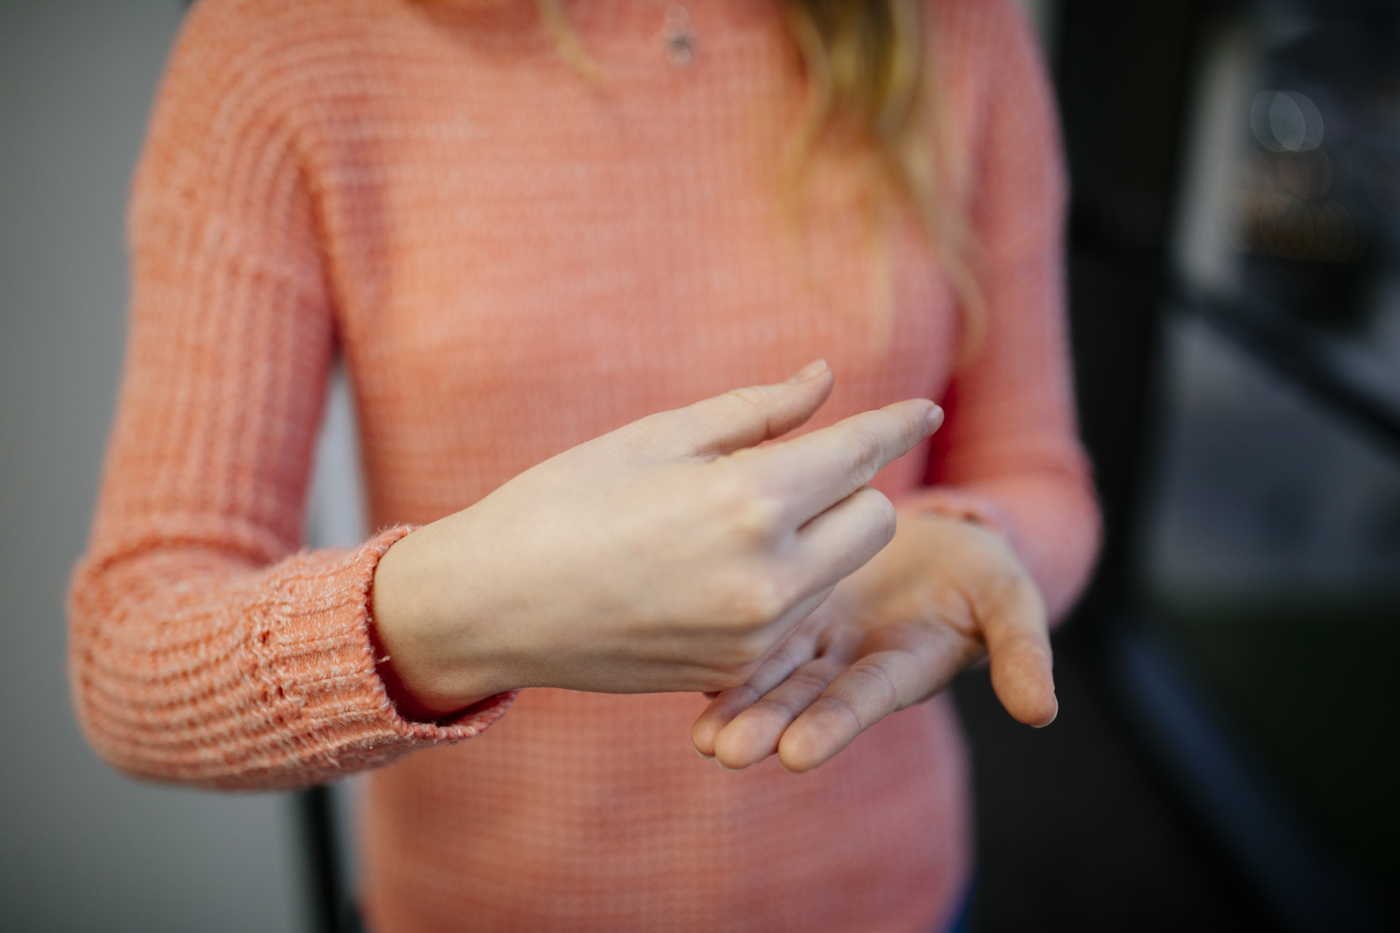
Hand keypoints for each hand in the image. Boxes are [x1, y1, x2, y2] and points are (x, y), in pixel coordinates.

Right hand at [370, 361, 943, 718]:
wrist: (492, 606)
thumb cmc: (563, 500)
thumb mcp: (657, 437)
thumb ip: (757, 411)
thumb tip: (827, 379)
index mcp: (749, 501)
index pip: (859, 454)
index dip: (896, 423)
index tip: (922, 407)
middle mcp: (769, 578)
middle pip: (876, 520)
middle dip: (850, 489)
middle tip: (789, 473)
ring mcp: (756, 636)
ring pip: (838, 573)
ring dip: (815, 541)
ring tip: (729, 527)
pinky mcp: (735, 672)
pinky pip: (795, 619)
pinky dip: (778, 589)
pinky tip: (710, 576)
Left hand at [690, 511, 1056, 771]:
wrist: (939, 537)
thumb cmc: (981, 573)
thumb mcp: (1010, 602)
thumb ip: (1021, 649)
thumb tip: (1042, 712)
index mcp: (900, 664)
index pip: (864, 697)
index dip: (835, 724)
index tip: (798, 755)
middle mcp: (849, 661)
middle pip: (805, 696)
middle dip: (767, 725)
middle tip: (724, 752)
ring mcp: (815, 635)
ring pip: (771, 669)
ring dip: (737, 701)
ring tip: (701, 736)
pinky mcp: (791, 606)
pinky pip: (753, 628)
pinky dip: (722, 651)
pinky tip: (684, 665)